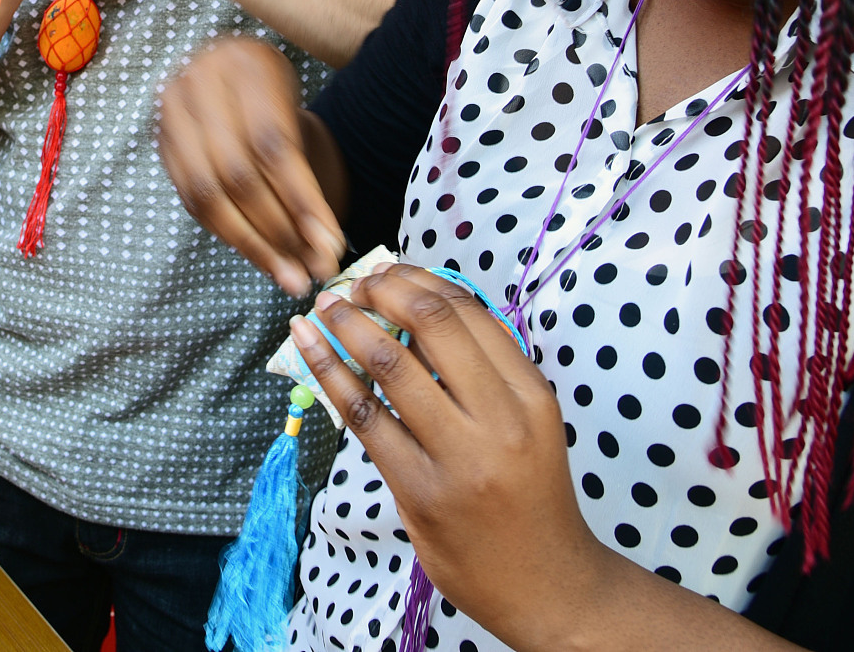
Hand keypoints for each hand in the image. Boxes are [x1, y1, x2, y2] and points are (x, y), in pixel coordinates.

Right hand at [159, 38, 343, 293]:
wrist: (229, 70)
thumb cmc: (271, 96)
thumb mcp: (295, 110)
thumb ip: (306, 168)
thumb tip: (325, 246)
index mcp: (246, 67)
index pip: (273, 145)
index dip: (301, 199)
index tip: (329, 242)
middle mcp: (201, 84)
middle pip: (238, 173)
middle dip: (278, 230)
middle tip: (310, 268)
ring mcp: (173, 113)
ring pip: (208, 194)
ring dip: (251, 244)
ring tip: (286, 274)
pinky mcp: (161, 142)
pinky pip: (191, 200)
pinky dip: (226, 232)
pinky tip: (257, 253)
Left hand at [293, 264, 613, 647]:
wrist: (546, 582)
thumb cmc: (529, 493)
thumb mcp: (527, 422)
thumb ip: (484, 372)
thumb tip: (416, 310)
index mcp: (530, 394)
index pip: (471, 312)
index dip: (421, 279)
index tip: (391, 270)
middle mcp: (500, 418)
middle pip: (432, 324)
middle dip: (385, 289)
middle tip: (356, 282)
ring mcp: (458, 456)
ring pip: (391, 364)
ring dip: (349, 323)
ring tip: (327, 306)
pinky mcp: (418, 489)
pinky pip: (364, 416)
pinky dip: (328, 371)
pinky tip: (308, 344)